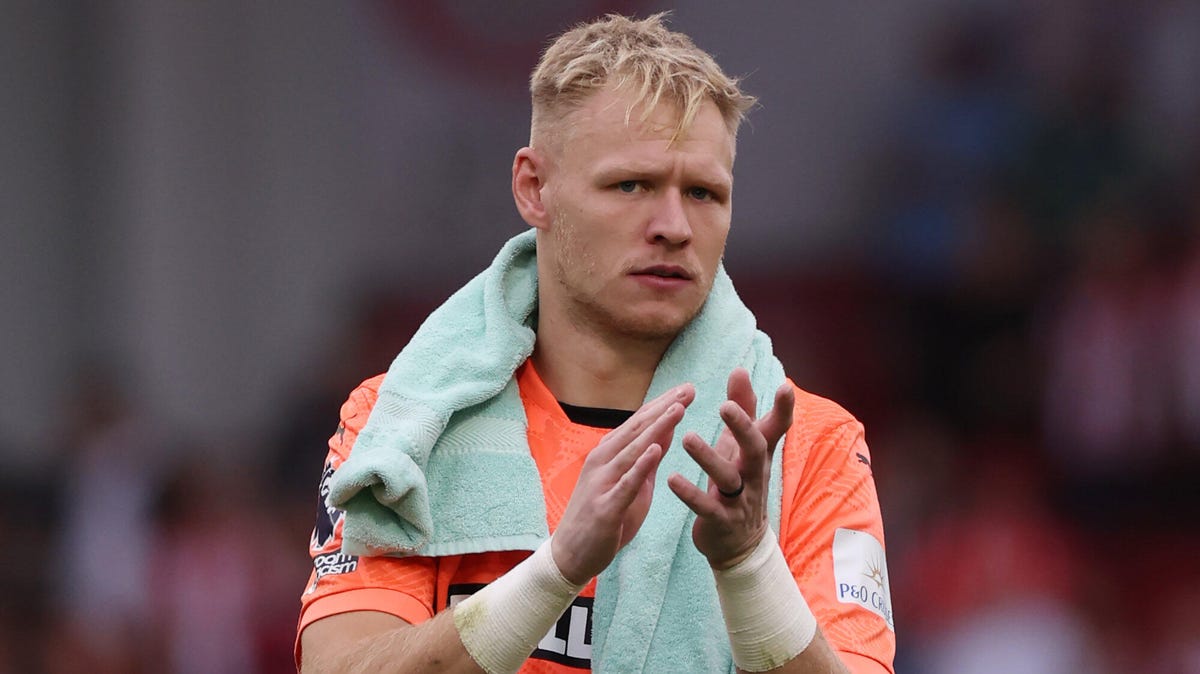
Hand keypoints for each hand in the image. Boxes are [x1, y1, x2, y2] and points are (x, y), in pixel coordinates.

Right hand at [551, 383, 694, 584]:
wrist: (571, 555)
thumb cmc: (604, 516)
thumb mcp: (632, 483)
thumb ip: (647, 459)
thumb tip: (667, 431)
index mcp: (609, 453)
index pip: (639, 422)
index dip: (663, 404)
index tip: (687, 388)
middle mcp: (603, 461)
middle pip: (637, 428)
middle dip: (664, 407)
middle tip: (689, 388)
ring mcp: (602, 482)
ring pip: (633, 449)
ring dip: (656, 428)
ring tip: (678, 409)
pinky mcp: (605, 507)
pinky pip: (625, 483)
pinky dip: (640, 465)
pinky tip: (656, 449)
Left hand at [667, 368, 794, 569]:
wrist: (739, 543)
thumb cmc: (739, 482)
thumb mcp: (741, 446)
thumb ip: (742, 409)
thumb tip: (739, 369)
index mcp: (758, 454)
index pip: (776, 428)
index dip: (783, 409)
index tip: (786, 386)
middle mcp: (753, 474)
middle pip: (754, 448)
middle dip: (742, 427)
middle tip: (724, 406)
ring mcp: (739, 499)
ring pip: (727, 477)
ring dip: (707, 457)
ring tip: (687, 438)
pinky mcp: (720, 520)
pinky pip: (706, 507)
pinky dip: (689, 494)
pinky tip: (672, 478)